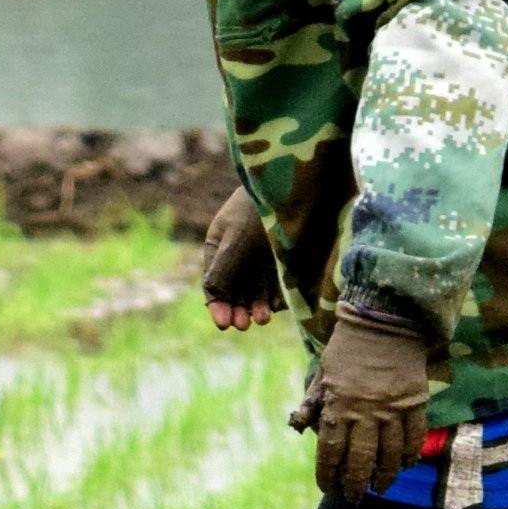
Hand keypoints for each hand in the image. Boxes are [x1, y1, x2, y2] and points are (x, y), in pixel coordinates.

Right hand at [196, 188, 279, 329]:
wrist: (295, 183)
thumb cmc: (259, 210)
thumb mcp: (237, 241)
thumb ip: (223, 271)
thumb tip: (212, 299)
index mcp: (218, 244)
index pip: (214, 282)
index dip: (218, 304)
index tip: (224, 322)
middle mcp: (238, 252)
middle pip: (234, 289)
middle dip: (238, 308)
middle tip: (244, 325)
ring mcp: (262, 255)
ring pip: (256, 289)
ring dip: (256, 306)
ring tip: (263, 319)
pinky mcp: (285, 258)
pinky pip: (276, 284)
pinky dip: (275, 297)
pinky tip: (276, 306)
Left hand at [289, 304, 436, 500]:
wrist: (385, 322)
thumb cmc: (347, 348)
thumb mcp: (322, 373)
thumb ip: (313, 402)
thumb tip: (298, 426)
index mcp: (339, 405)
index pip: (331, 451)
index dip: (328, 474)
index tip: (327, 486)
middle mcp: (366, 412)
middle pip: (361, 461)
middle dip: (355, 484)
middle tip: (354, 497)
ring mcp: (393, 410)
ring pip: (390, 456)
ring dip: (384, 477)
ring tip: (378, 487)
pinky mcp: (415, 403)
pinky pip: (413, 439)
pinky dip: (409, 456)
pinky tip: (404, 466)